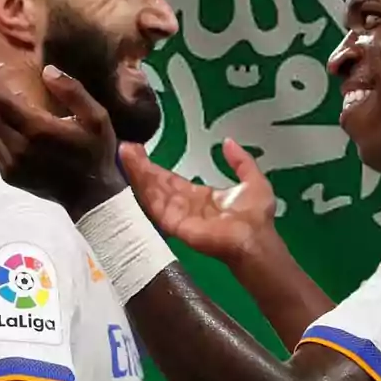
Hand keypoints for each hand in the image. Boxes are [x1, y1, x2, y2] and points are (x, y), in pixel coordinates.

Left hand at [0, 60, 126, 220]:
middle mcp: (18, 147)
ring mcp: (11, 164)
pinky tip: (7, 122)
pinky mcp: (8, 174)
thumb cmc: (96, 153)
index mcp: (38, 130)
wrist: (91, 197)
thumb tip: (46, 71)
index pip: (1, 98)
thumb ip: (72, 91)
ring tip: (0, 96)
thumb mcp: (97, 118)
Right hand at [120, 138, 276, 264]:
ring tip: (125, 154)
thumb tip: (228, 141)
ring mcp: (177, 216)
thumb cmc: (255, 216)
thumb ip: (240, 161)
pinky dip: (143, 188)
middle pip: (158, 185)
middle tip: (126, 148)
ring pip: (153, 192)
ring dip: (139, 173)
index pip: (172, 181)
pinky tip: (134, 173)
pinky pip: (155, 205)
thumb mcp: (252, 181)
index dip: (157, 168)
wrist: (254, 238)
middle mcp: (185, 207)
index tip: (142, 153)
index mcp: (200, 197)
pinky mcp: (173, 224)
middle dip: (142, 167)